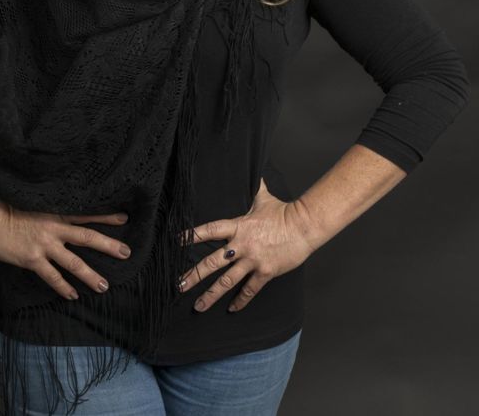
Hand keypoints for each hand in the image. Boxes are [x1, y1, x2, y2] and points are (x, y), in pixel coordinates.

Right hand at [0, 195, 131, 300]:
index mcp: (56, 212)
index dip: (106, 216)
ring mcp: (44, 244)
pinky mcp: (32, 259)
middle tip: (126, 253)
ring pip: (74, 262)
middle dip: (108, 245)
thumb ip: (50, 212)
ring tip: (104, 286)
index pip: (87, 213)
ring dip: (90, 275)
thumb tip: (64, 218)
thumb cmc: (8, 208)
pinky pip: (52, 277)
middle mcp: (54, 227)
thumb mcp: (34, 204)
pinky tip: (73, 296)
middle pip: (88, 237)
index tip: (125, 218)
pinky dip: (63, 287)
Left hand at [177, 178, 313, 312]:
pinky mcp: (265, 272)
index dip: (193, 235)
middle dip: (194, 275)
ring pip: (227, 281)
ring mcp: (253, 260)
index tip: (177, 241)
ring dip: (211, 295)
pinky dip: (240, 300)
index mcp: (238, 226)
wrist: (304, 226)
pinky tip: (231, 309)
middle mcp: (242, 245)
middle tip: (179, 285)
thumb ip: (254, 188)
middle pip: (212, 262)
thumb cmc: (284, 212)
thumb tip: (253, 172)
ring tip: (198, 306)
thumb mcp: (264, 198)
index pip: (210, 230)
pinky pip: (249, 290)